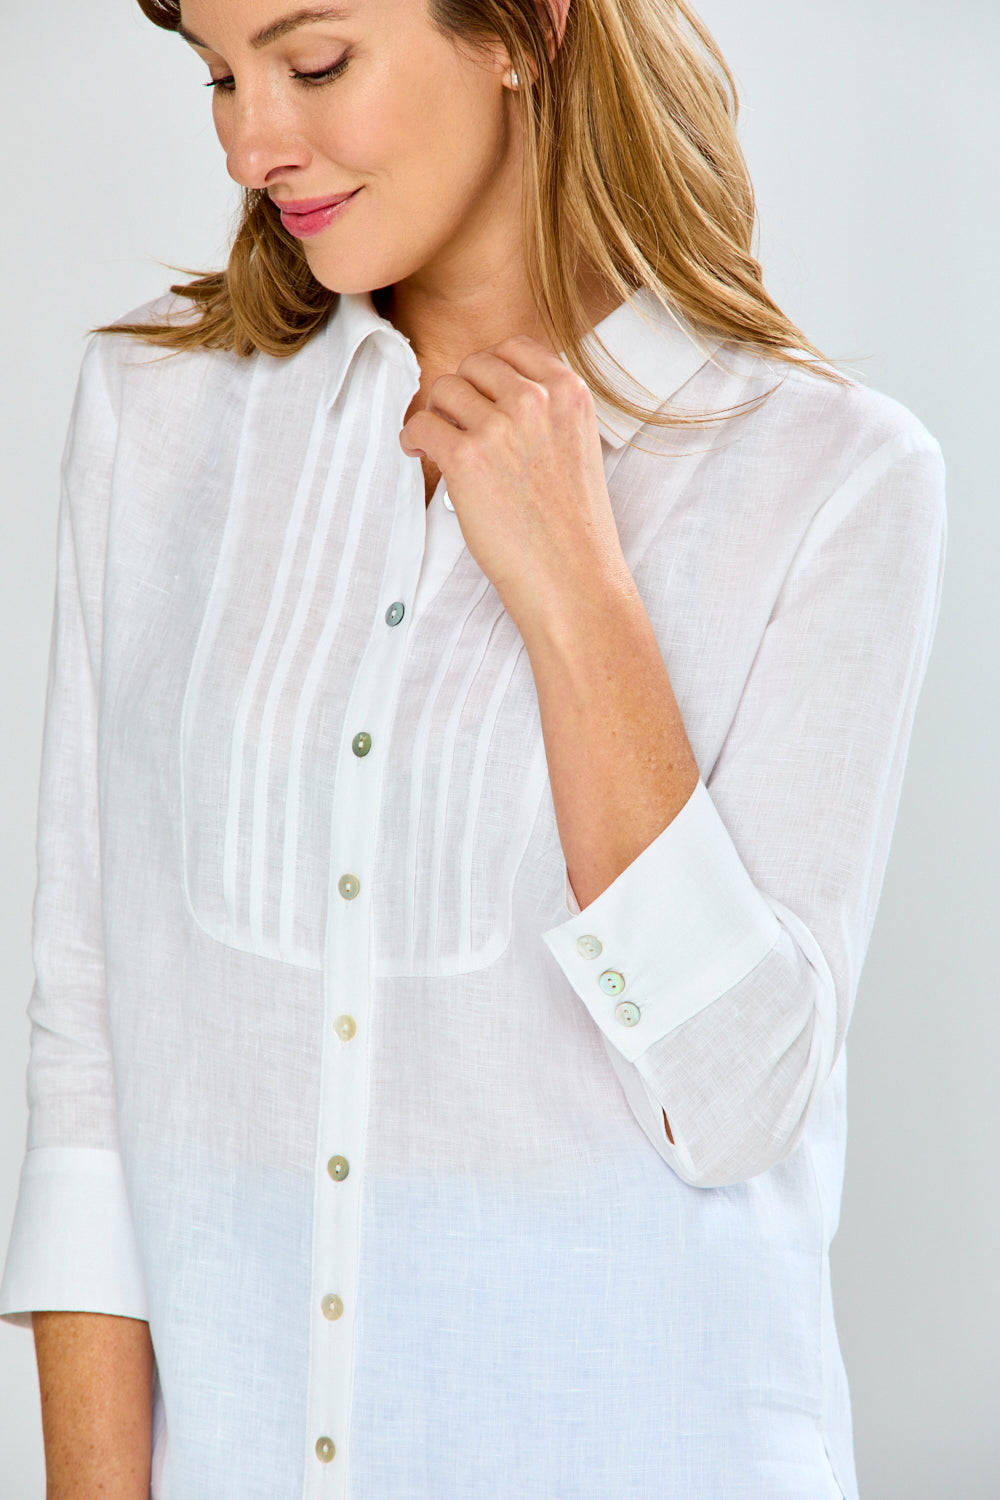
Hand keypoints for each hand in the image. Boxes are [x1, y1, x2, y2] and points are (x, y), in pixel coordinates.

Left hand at [399, 336, 631, 638]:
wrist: (574, 579)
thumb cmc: (574, 528)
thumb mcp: (577, 448)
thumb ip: (545, 413)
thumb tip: (489, 396)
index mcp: (570, 393)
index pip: (513, 348)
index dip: (489, 371)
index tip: (480, 396)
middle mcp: (536, 401)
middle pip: (473, 365)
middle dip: (460, 393)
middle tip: (456, 424)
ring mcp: (500, 427)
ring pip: (443, 389)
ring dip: (434, 414)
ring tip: (437, 443)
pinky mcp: (467, 459)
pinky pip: (421, 425)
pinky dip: (412, 438)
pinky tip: (419, 454)